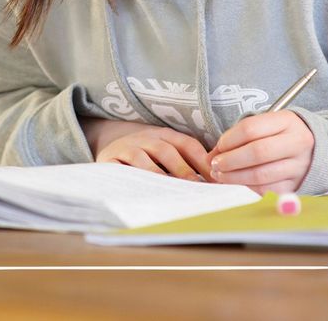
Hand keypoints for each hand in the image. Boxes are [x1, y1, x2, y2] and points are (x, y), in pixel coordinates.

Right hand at [90, 123, 213, 182]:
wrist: (109, 146)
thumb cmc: (146, 155)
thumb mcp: (165, 152)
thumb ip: (188, 163)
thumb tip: (218, 181)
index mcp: (165, 135)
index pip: (187, 144)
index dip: (202, 160)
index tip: (217, 178)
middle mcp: (146, 139)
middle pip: (166, 150)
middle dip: (183, 168)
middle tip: (196, 186)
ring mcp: (126, 148)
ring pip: (142, 158)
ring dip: (157, 174)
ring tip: (171, 191)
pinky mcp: (109, 160)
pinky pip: (120, 168)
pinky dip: (130, 178)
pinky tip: (142, 191)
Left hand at [207, 110, 314, 193]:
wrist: (314, 150)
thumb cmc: (280, 135)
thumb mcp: (265, 126)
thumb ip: (238, 136)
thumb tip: (211, 158)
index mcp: (287, 121)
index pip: (251, 128)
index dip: (229, 139)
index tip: (218, 147)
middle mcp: (297, 143)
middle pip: (257, 152)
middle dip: (231, 161)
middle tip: (215, 165)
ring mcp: (299, 166)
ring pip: (261, 175)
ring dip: (235, 177)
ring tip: (221, 176)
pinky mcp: (297, 185)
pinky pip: (268, 190)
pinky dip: (248, 189)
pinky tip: (237, 185)